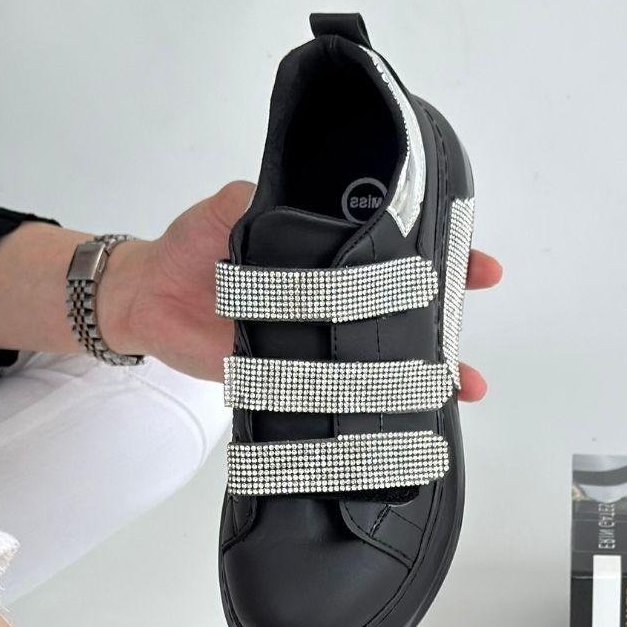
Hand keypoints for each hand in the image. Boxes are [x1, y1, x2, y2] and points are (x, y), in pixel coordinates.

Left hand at [98, 180, 501, 401]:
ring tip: (457, 391)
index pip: (396, 255)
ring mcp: (312, 343)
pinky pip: (331, 398)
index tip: (481, 270)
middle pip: (400, 316)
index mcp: (326, 255)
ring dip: (419, 379)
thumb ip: (260, 205)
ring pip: (376, 363)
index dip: (444, 261)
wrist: (145, 299)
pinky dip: (361, 411)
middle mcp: (329, 301)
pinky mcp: (286, 380)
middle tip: (474, 350)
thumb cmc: (189, 246)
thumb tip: (290, 204)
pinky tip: (392, 421)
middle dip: (445, 332)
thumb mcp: (229, 209)